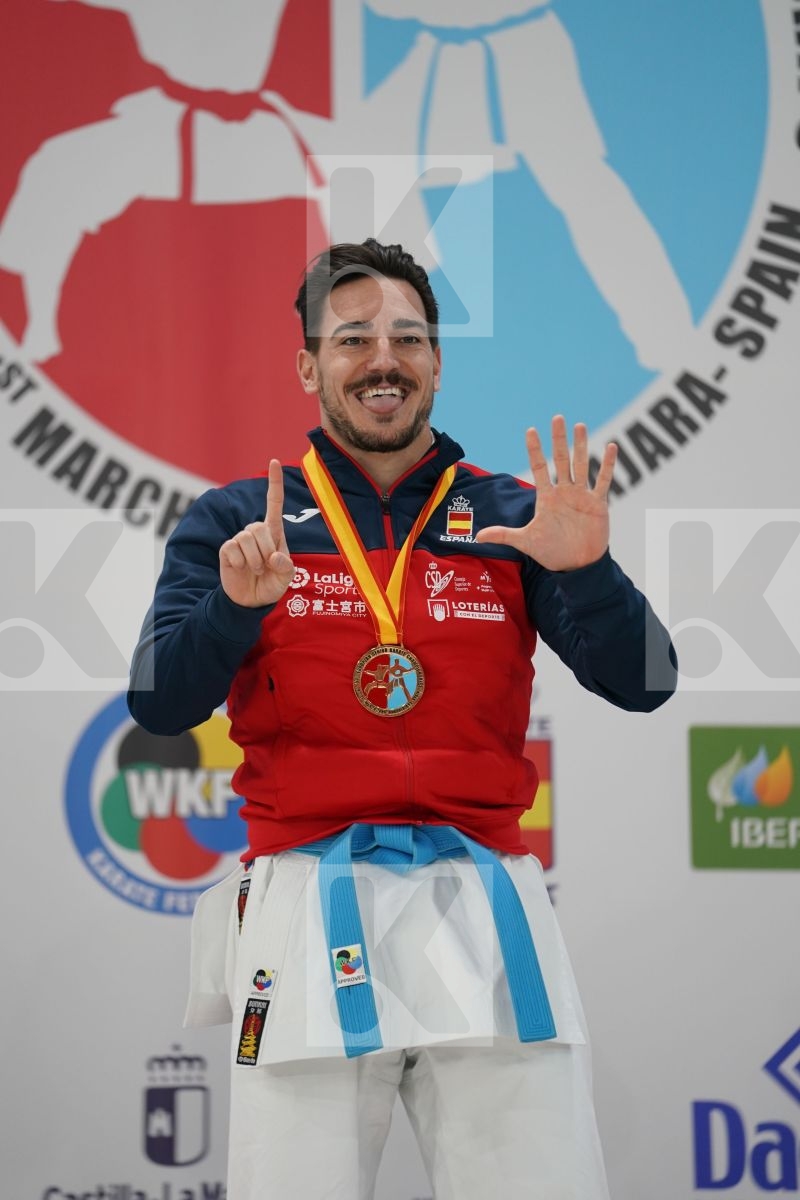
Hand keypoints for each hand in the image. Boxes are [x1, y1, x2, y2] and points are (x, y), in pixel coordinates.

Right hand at [219, 459, 295, 605]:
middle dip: (265, 550)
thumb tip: (273, 556)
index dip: (274, 483)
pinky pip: (232, 549)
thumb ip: (286, 567)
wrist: (251, 600)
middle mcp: (255, 532)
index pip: (274, 503)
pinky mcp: (227, 550)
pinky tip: (241, 569)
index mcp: (274, 532)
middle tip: (266, 567)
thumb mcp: (286, 578)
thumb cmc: (271, 584)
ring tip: (256, 571)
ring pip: (246, 538)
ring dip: (254, 560)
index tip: (274, 461)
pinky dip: (240, 563)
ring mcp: (239, 539)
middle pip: (259, 527)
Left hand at [475, 416, 617, 571]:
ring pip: (581, 465)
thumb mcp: (526, 542)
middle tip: (557, 417)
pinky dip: (608, 465)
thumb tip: (477, 536)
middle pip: (561, 460)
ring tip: (580, 426)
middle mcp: (564, 492)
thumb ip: (504, 535)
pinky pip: (604, 481)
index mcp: (547, 497)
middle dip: (558, 440)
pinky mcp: (598, 504)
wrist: (576, 565)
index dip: (535, 450)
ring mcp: (581, 496)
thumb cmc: (551, 552)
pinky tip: (612, 447)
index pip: (539, 468)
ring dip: (581, 446)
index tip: (530, 430)